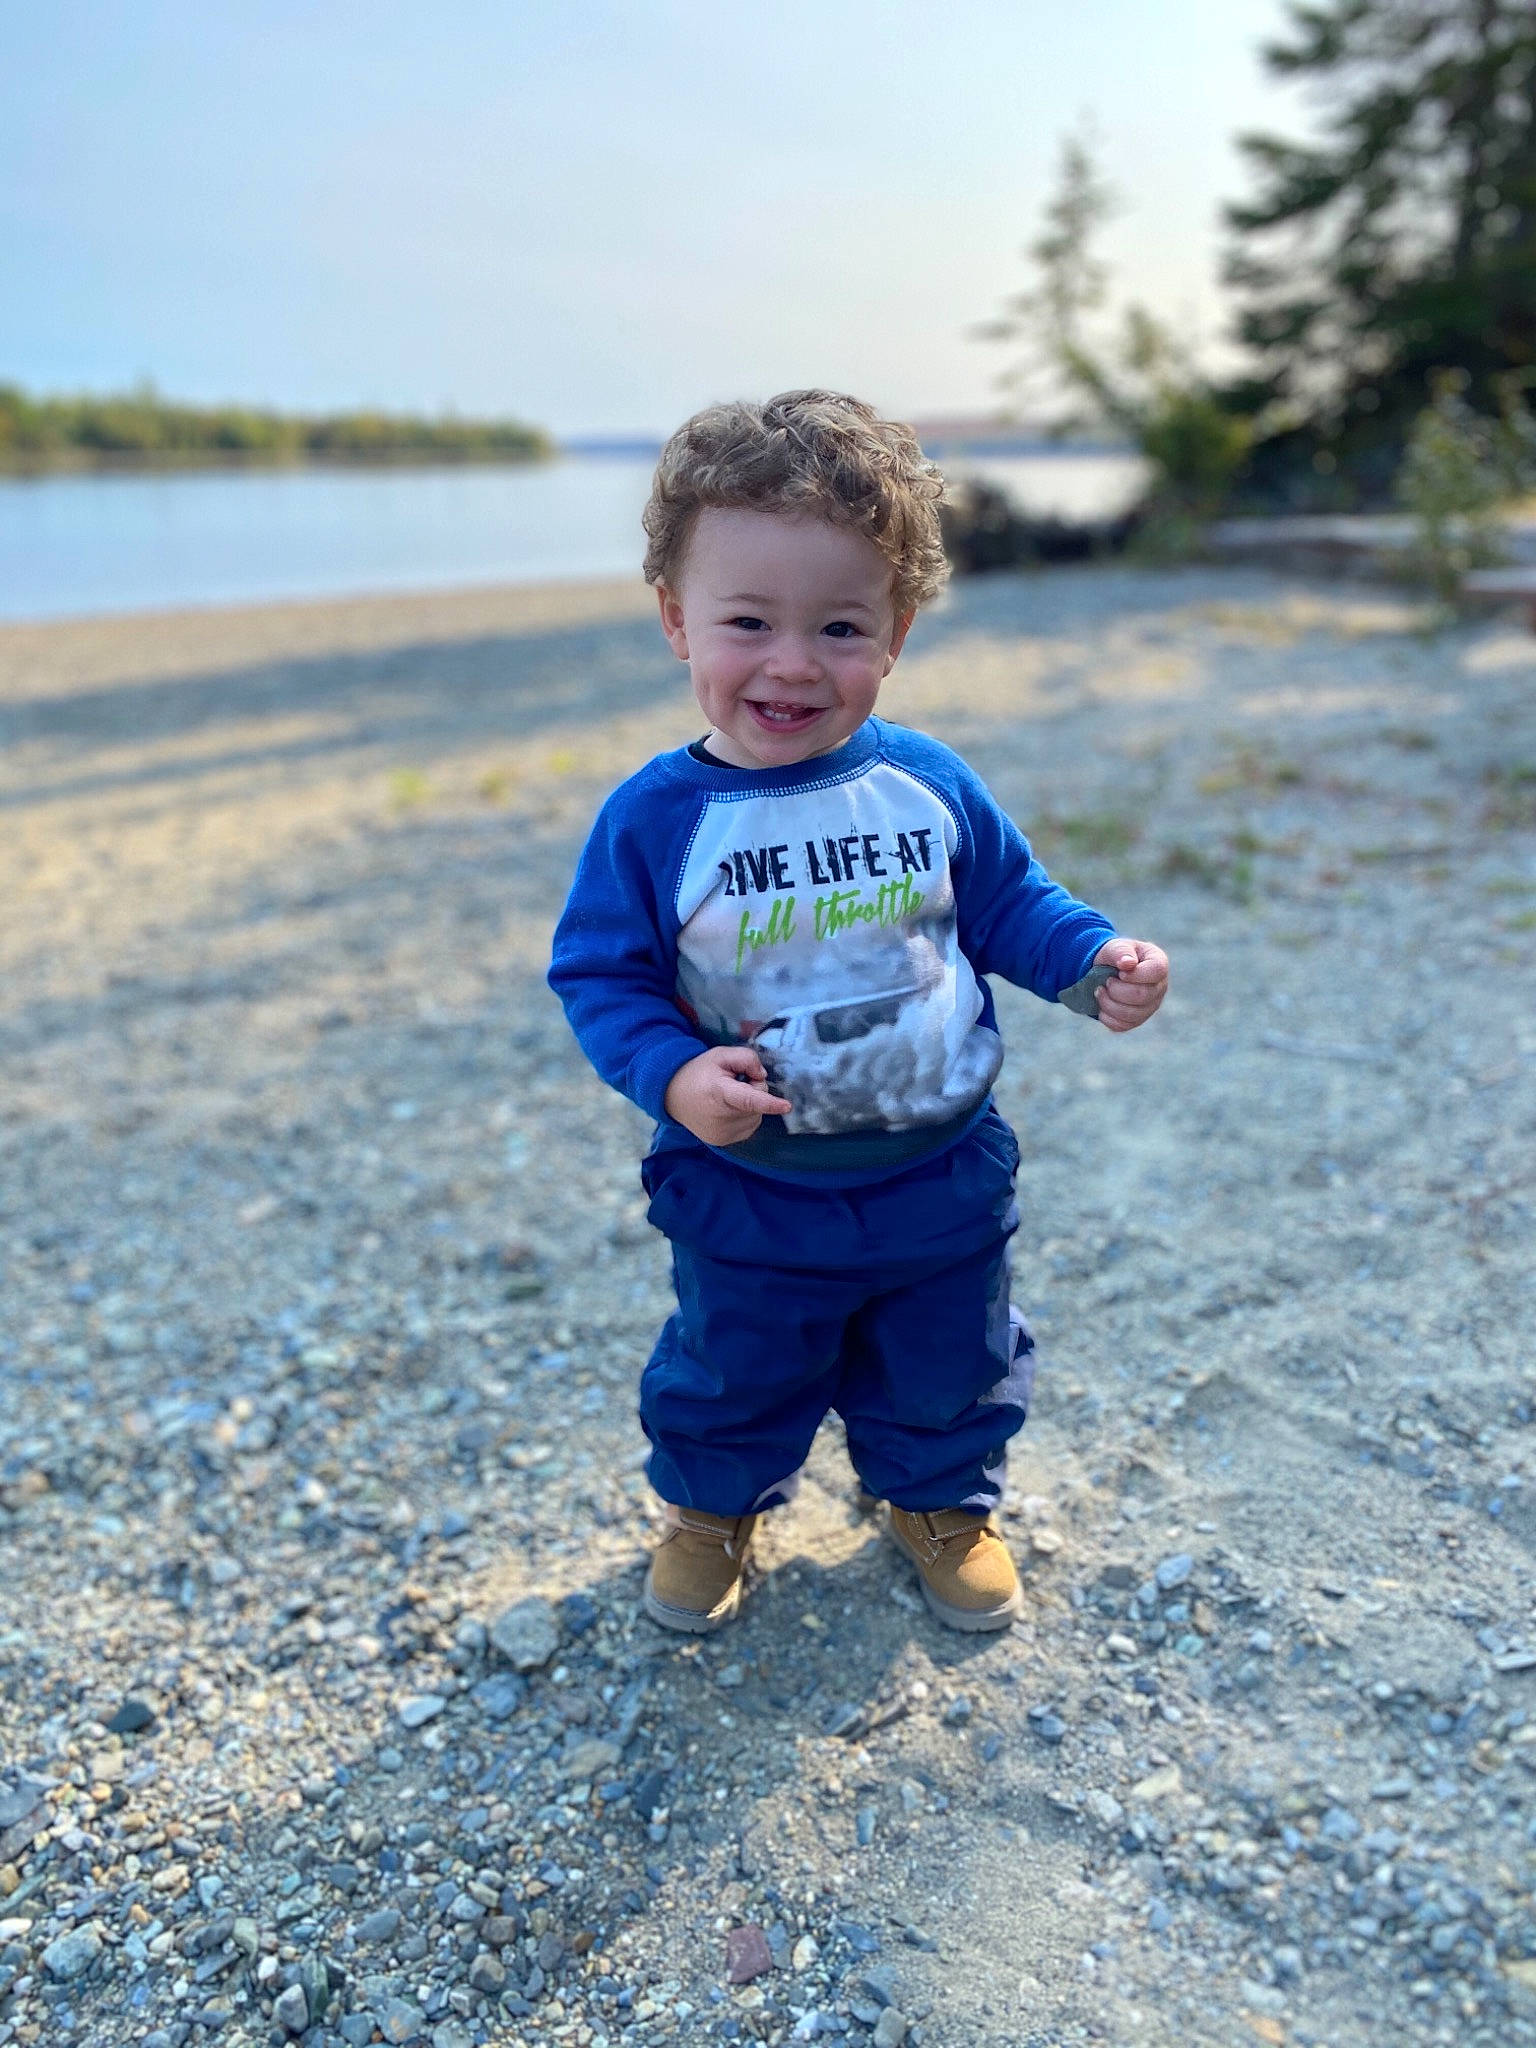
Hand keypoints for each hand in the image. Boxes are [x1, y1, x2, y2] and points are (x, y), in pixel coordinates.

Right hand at [663, 1045, 792, 1145]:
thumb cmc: (699, 1073)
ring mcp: (722, 1134)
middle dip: (753, 1091)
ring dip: (749, 1106)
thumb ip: (745, 1058)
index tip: (786, 1106)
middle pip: (756, 1105)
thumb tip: (762, 1076)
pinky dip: (745, 1117)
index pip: (747, 1099)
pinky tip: (727, 1111)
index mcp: (719, 1092)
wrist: (672, 1096)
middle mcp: (721, 1117)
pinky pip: (749, 1127)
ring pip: (755, 1117)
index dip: (768, 1103)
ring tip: (727, 1098)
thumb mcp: (719, 1055)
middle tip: (733, 1084)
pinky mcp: (723, 1142)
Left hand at [1093, 938, 1168, 1032]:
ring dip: (1108, 1003)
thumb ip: (1122, 951)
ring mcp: (1150, 1006)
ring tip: (1099, 991)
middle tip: (1106, 981)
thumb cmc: (1116, 956)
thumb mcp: (1116, 947)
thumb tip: (1127, 963)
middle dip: (1117, 989)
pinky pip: (1122, 1025)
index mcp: (1159, 964)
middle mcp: (1160, 987)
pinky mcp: (1137, 1020)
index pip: (1156, 972)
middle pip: (1142, 996)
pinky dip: (1106, 1016)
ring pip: (1132, 1014)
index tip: (1120, 972)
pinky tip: (1101, 1005)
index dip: (1135, 974)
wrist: (1106, 970)